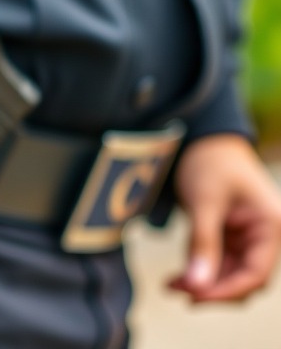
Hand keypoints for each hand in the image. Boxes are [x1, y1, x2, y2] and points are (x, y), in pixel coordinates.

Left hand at [169, 134, 280, 302]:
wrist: (204, 141)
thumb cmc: (210, 164)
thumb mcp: (204, 202)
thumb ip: (202, 244)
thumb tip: (195, 287)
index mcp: (272, 226)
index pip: (256, 274)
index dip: (227, 291)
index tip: (194, 298)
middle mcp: (266, 235)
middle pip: (246, 279)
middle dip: (213, 290)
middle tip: (178, 294)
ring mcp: (249, 238)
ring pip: (230, 275)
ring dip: (203, 284)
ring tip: (171, 286)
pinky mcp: (231, 237)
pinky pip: (219, 263)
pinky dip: (200, 271)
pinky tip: (176, 279)